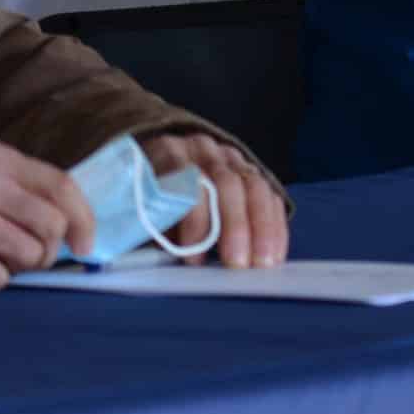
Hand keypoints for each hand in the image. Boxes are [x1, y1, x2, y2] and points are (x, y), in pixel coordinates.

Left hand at [140, 133, 287, 268]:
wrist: (158, 167)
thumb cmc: (144, 198)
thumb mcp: (139, 208)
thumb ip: (155, 226)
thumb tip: (178, 258)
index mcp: (169, 151)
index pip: (188, 179)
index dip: (194, 218)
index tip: (194, 255)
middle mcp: (204, 150)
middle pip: (227, 183)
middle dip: (235, 226)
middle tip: (237, 263)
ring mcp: (232, 158)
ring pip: (255, 188)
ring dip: (261, 228)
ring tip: (262, 263)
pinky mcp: (251, 173)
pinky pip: (270, 196)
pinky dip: (274, 226)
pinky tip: (275, 253)